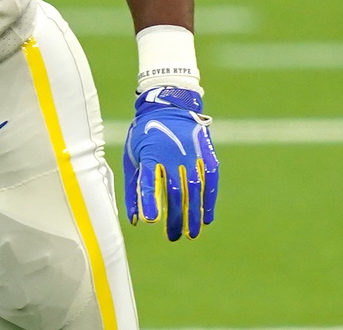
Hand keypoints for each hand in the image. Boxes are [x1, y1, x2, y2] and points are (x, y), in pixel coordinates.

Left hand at [123, 86, 218, 240]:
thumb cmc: (145, 135)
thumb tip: (134, 220)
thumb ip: (133, 187)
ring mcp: (191, 154)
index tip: (150, 220)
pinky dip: (208, 200)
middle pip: (174, 191)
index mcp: (149, 153)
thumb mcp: (133, 156)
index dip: (149, 201)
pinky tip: (206, 219)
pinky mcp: (206, 154)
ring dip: (193, 214)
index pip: (148, 180)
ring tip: (190, 234)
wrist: (169, 106)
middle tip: (173, 237)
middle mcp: (171, 154)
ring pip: (194, 189)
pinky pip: (210, 181)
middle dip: (174, 217)